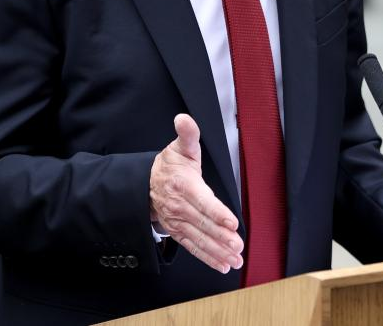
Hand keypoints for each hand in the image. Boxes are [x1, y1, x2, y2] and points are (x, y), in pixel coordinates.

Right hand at [150, 114, 243, 272]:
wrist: (144, 185)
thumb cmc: (168, 166)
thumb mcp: (180, 147)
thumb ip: (187, 134)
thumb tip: (184, 119)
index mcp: (183, 185)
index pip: (203, 201)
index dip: (218, 213)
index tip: (232, 223)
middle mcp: (180, 207)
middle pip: (203, 224)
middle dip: (221, 237)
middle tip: (238, 246)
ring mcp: (178, 222)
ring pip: (199, 239)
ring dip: (218, 251)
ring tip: (235, 259)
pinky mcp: (178, 232)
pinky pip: (194, 247)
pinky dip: (208, 257)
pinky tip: (223, 265)